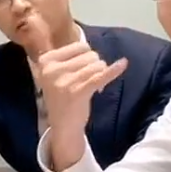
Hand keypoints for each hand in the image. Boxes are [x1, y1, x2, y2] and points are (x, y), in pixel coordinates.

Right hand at [33, 18, 127, 133]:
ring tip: (92, 87)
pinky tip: (123, 64)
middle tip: (87, 81)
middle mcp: (53, 69)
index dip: (87, 56)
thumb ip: (69, 58)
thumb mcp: (57, 74)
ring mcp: (65, 81)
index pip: (79, 46)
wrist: (62, 125)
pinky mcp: (78, 92)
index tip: (82, 71)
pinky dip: (114, 70)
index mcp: (46, 61)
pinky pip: (101, 76)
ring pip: (97, 65)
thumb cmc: (62, 97)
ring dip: (100, 74)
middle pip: (90, 55)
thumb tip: (91, 47)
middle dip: (95, 66)